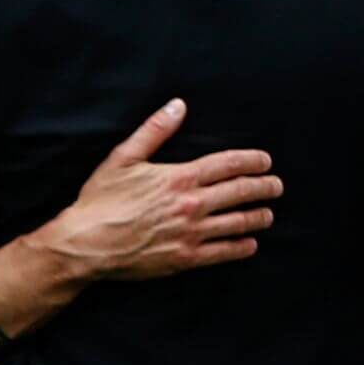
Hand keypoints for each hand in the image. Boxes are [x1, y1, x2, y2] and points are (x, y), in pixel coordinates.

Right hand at [36, 100, 280, 281]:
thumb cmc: (101, 200)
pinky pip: (222, 253)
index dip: (252, 161)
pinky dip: (241, 248)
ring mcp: (191, 234)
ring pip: (237, 223)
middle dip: (264, 188)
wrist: (86, 244)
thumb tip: (178, 105)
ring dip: (258, 217)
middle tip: (277, 186)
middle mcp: (192, 205)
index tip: (266, 161)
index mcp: (180, 177)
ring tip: (268, 214)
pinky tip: (250, 244)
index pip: (228, 164)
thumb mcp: (123, 157)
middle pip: (240, 192)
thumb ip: (155, 130)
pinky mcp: (185, 258)